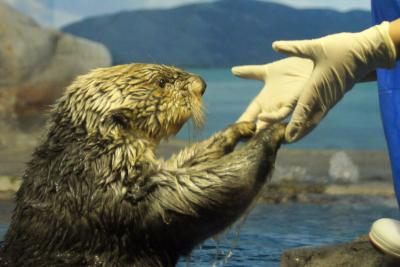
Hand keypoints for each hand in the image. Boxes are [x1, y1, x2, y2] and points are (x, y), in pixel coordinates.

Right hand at [232, 57, 312, 129]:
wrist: (309, 64)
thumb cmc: (291, 70)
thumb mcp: (267, 72)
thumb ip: (250, 72)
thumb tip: (233, 70)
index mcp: (264, 102)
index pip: (248, 115)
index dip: (241, 123)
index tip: (230, 132)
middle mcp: (272, 108)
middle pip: (257, 124)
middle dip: (250, 134)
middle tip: (238, 142)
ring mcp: (281, 107)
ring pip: (268, 124)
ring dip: (259, 130)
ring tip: (248, 136)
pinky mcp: (291, 103)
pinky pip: (280, 113)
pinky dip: (271, 117)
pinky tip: (261, 118)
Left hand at [273, 21, 396, 141]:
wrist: (367, 52)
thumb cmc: (342, 48)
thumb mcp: (316, 47)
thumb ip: (295, 48)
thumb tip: (275, 45)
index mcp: (316, 87)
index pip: (303, 110)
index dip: (294, 124)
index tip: (288, 136)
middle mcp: (323, 97)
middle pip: (309, 120)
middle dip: (298, 132)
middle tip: (286, 142)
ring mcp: (330, 98)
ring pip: (315, 118)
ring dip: (305, 129)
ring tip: (293, 138)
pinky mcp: (334, 96)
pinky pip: (321, 113)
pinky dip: (312, 121)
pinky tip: (307, 125)